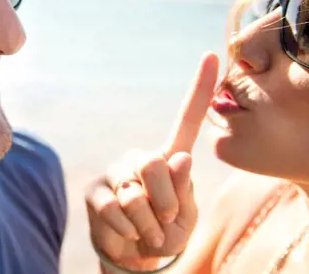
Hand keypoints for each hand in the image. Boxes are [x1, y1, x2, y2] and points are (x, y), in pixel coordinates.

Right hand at [86, 53, 218, 269]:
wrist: (138, 257)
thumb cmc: (167, 232)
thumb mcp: (185, 216)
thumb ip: (184, 188)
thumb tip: (179, 157)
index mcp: (169, 158)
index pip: (187, 119)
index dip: (200, 88)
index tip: (213, 55)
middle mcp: (141, 158)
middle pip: (154, 164)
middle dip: (165, 202)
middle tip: (165, 221)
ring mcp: (116, 172)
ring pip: (135, 194)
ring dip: (148, 223)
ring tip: (148, 231)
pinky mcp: (95, 191)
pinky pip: (114, 209)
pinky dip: (128, 230)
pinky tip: (128, 233)